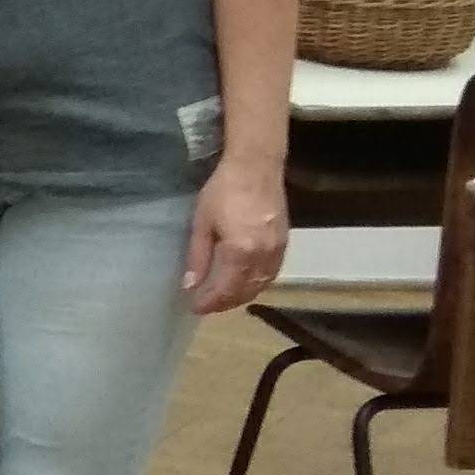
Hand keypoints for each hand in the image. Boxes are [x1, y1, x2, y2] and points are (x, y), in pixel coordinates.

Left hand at [183, 154, 287, 315]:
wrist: (256, 166)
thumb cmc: (223, 190)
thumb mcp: (202, 222)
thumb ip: (197, 257)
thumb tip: (190, 285)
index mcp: (240, 252)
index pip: (225, 289)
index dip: (209, 302)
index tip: (194, 307)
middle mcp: (263, 256)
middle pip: (245, 291)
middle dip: (225, 302)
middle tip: (206, 304)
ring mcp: (278, 251)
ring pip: (261, 285)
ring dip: (242, 295)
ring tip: (223, 297)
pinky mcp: (284, 243)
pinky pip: (271, 273)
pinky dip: (257, 283)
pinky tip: (244, 281)